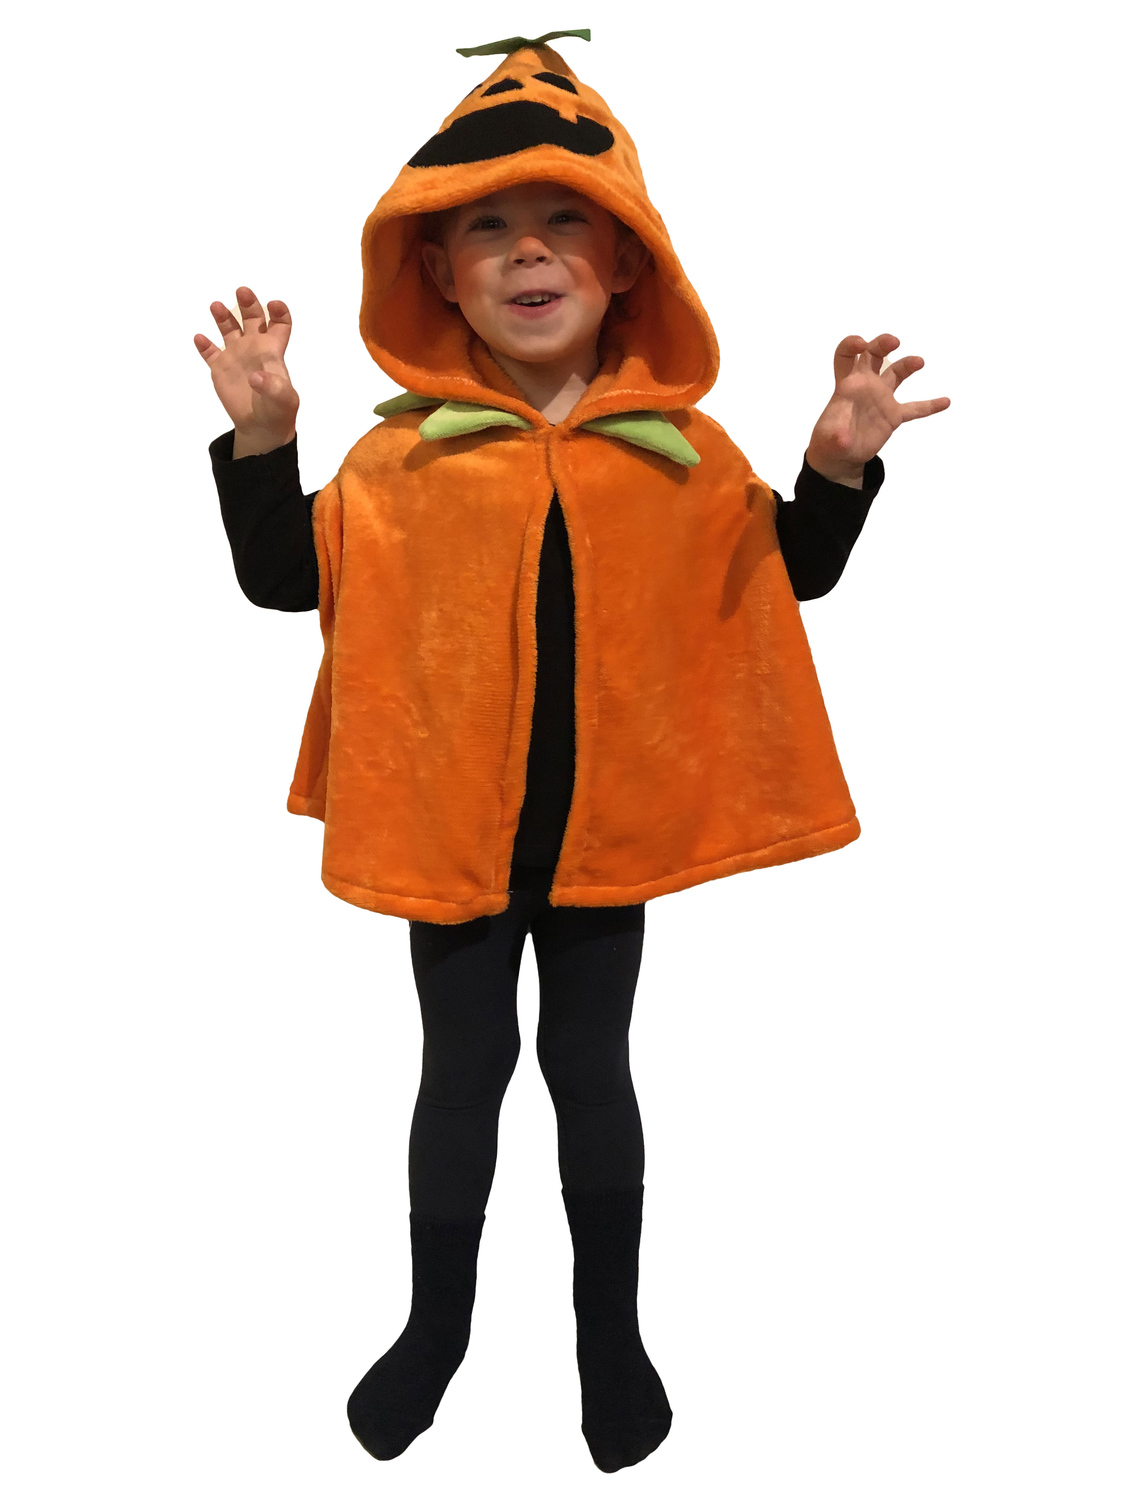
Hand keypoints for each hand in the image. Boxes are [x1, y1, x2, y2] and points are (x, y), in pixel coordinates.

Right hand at [194, 286, 298, 456]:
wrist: (260, 426)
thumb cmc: (278, 411)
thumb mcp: (283, 401)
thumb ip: (273, 387)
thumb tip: (256, 377)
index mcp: (272, 351)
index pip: (279, 324)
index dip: (279, 312)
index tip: (273, 305)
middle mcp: (254, 347)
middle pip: (252, 318)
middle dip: (248, 304)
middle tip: (242, 291)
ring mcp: (236, 356)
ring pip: (228, 329)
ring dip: (223, 316)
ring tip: (216, 306)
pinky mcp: (220, 368)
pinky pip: (210, 353)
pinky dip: (204, 345)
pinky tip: (200, 338)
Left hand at [806, 334, 949, 487]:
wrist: (841, 456)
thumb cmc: (829, 440)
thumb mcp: (828, 440)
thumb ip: (835, 437)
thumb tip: (843, 440)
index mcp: (847, 384)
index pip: (846, 355)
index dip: (851, 345)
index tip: (861, 344)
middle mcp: (866, 384)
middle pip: (874, 355)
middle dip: (882, 344)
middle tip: (894, 342)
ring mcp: (882, 398)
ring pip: (897, 373)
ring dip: (908, 365)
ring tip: (919, 362)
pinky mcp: (893, 415)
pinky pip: (915, 408)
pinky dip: (929, 406)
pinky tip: (946, 402)